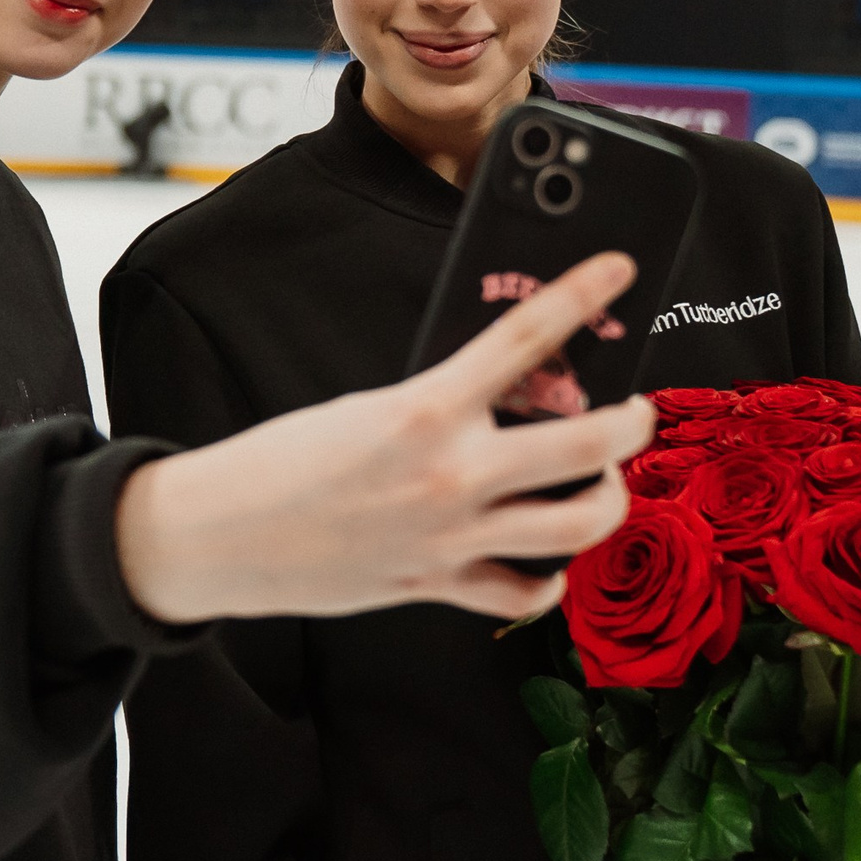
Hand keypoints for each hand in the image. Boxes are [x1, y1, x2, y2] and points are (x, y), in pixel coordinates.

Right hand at [116, 251, 657, 624]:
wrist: (222, 534)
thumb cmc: (282, 461)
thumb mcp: (368, 406)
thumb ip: (441, 404)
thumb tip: (508, 394)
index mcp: (426, 409)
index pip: (526, 337)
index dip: (583, 293)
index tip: (621, 268)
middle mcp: (453, 475)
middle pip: (590, 445)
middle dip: (634, 422)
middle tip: (638, 408)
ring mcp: (453, 537)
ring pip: (578, 525)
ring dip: (609, 498)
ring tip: (604, 479)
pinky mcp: (439, 584)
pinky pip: (524, 593)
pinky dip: (546, 578)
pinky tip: (546, 557)